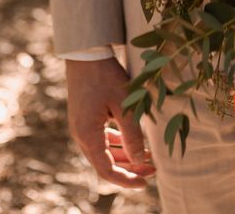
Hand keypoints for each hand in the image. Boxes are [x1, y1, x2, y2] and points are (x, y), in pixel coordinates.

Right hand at [66, 57, 155, 188]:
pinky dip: (116, 143)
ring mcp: (81, 126)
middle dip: (130, 168)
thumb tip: (140, 160)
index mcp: (88, 135)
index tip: (145, 183)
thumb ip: (132, 134)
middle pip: (106, 163)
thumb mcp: (124, 104)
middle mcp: (81, 135)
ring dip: (124, 156)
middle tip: (154, 169)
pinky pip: (100, 139)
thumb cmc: (106, 76)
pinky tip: (132, 141)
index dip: (126, 180)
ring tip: (148, 156)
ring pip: (104, 151)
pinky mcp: (85, 118)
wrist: (86, 52)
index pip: (106, 170)